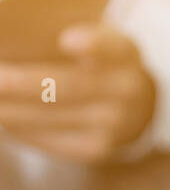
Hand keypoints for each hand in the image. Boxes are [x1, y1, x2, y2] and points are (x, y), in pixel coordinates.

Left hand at [0, 24, 155, 162]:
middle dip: (22, 83)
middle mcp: (126, 90)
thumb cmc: (99, 67)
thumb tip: (7, 43)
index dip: (93, 45)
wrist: (137, 112)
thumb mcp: (99, 45)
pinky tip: (6, 114)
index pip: (112, 47)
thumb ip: (69, 40)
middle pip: (68, 86)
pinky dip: (18, 127)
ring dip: (8, 108)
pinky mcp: (96, 149)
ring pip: (47, 116)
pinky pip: (45, 139)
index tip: (67, 40)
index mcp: (125, 53)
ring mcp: (114, 123)